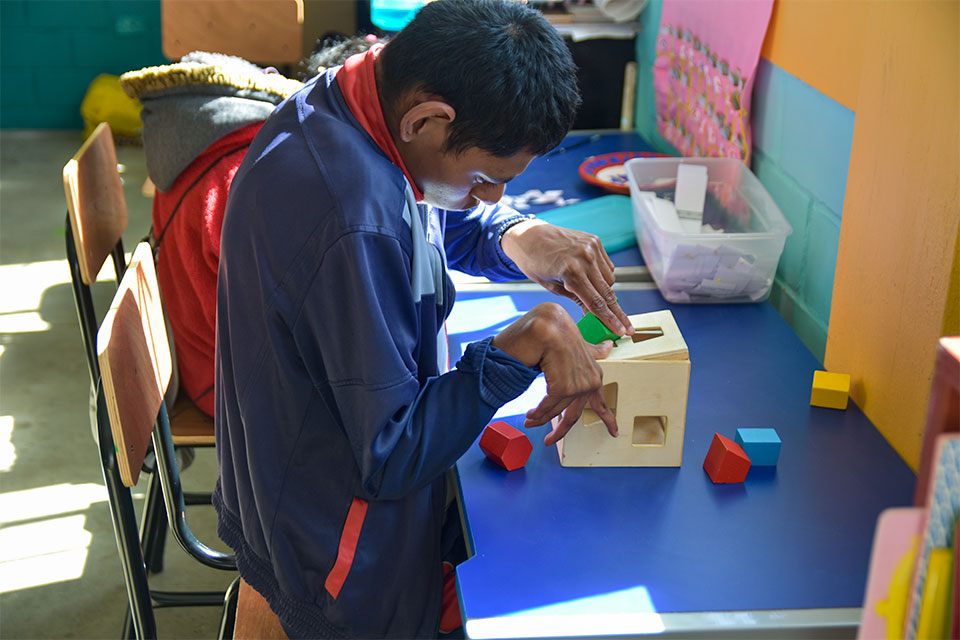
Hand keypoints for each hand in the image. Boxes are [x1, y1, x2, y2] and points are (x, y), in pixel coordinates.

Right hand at [492, 303, 618, 446]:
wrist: (548, 323)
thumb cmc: (559, 331)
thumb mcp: (577, 345)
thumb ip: (591, 351)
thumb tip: (608, 347)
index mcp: (594, 375)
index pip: (601, 401)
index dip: (608, 418)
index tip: (614, 432)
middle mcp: (590, 382)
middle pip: (574, 415)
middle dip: (560, 431)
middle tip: (548, 442)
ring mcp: (578, 385)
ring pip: (555, 411)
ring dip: (539, 417)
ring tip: (529, 419)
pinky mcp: (564, 387)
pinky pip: (548, 407)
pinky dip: (537, 412)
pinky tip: (530, 414)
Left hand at [500, 219, 633, 336]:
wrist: (528, 235)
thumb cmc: (534, 263)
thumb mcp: (551, 287)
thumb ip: (576, 298)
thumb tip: (595, 314)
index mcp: (571, 272)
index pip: (596, 302)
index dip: (610, 320)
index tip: (621, 331)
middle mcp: (585, 258)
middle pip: (607, 292)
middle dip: (617, 312)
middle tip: (628, 327)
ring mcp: (592, 247)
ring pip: (610, 279)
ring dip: (607, 291)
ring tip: (596, 296)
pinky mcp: (595, 240)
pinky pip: (607, 265)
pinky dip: (603, 275)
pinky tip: (593, 279)